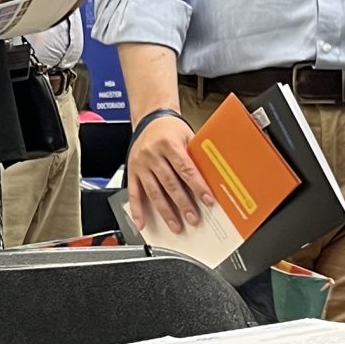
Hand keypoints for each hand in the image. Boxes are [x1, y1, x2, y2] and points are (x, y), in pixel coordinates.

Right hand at [126, 114, 212, 234]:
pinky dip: (137, 210)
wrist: (150, 118)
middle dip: (183, 203)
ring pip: (153, 192)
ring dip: (165, 211)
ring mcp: (140, 164)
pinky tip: (142, 222)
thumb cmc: (171, 128)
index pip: (185, 169)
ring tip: (175, 225)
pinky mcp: (132, 171)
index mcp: (168, 144)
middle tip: (193, 218)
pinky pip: (133, 193)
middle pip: (170, 183)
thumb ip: (196, 156)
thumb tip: (212, 178)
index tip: (207, 200)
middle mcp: (152, 154)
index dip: (197, 186)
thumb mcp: (187, 136)